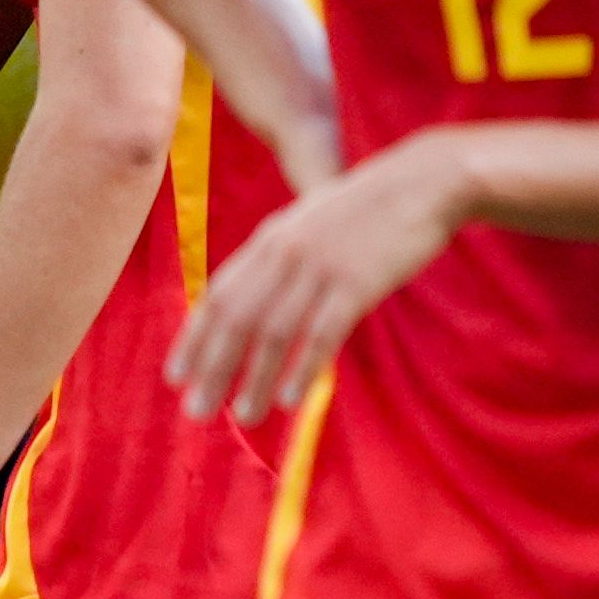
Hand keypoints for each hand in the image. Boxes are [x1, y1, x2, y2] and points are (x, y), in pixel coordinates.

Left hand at [168, 130, 472, 424]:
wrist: (423, 182)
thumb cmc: (367, 209)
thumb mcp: (310, 222)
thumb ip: (281, 255)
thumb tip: (254, 296)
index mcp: (270, 238)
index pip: (219, 293)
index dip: (195, 336)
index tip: (175, 376)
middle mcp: (285, 252)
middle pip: (237, 317)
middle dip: (213, 366)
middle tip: (196, 411)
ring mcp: (320, 267)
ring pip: (275, 331)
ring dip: (255, 378)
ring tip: (243, 416)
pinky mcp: (357, 283)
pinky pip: (321, 332)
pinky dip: (302, 367)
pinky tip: (289, 399)